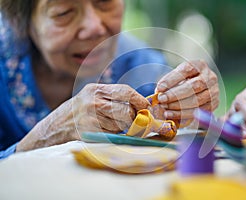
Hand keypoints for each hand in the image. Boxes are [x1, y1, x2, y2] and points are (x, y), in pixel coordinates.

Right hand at [16, 84, 148, 151]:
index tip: (145, 106)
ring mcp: (91, 118)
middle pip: (126, 110)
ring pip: (121, 125)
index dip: (139, 99)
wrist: (56, 126)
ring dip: (122, 127)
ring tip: (111, 124)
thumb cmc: (79, 110)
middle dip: (133, 117)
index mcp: (95, 89)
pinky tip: (104, 131)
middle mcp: (93, 102)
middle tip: (132, 120)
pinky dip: (113, 135)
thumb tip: (141, 105)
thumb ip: (113, 97)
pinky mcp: (90, 133)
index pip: (125, 91)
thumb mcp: (92, 96)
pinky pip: (112, 135)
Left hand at [155, 60, 218, 121]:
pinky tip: (171, 114)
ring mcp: (214, 91)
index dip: (172, 79)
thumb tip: (159, 92)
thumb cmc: (184, 81)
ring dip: (178, 106)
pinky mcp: (214, 104)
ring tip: (165, 107)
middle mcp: (210, 77)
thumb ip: (169, 82)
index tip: (160, 88)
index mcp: (200, 65)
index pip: (186, 70)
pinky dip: (182, 114)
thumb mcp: (177, 76)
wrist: (198, 89)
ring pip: (197, 100)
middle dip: (175, 94)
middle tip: (161, 99)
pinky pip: (198, 111)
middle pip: (194, 86)